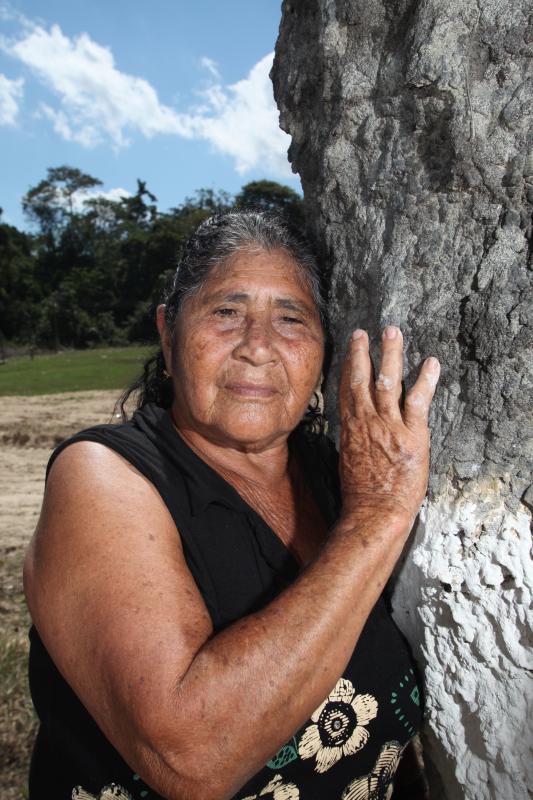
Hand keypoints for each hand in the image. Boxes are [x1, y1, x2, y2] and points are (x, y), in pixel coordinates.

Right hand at [338, 325, 439, 525]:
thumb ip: (354, 440)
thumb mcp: (348, 460)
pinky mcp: (411, 435)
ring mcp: (388, 426)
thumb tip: (355, 432)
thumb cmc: (362, 494)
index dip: (349, 365)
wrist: (374, 511)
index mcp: (350, 428)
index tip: (351, 348)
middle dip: (362, 352)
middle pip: (361, 378)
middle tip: (363, 332)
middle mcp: (366, 421)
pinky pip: (418, 400)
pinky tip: (431, 363)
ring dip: (390, 354)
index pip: (347, 389)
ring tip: (393, 332)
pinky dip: (425, 380)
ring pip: (387, 381)